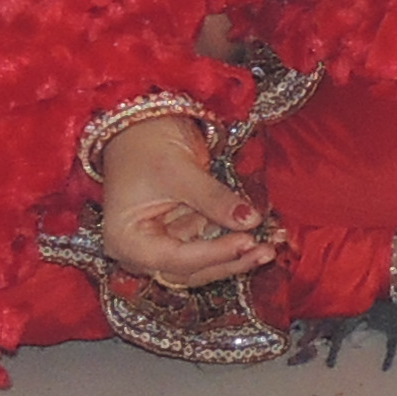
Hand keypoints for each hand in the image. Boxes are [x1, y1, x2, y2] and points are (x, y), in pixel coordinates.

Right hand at [97, 114, 279, 289]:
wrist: (139, 125)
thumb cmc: (145, 145)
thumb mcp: (180, 172)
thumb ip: (214, 199)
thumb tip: (251, 220)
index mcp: (126, 241)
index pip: (175, 259)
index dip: (213, 254)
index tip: (247, 241)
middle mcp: (141, 251)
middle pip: (190, 270)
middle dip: (229, 261)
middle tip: (265, 250)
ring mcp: (162, 244)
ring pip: (203, 263)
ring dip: (236, 257)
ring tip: (270, 247)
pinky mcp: (182, 234)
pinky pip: (209, 244)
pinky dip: (233, 241)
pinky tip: (261, 237)